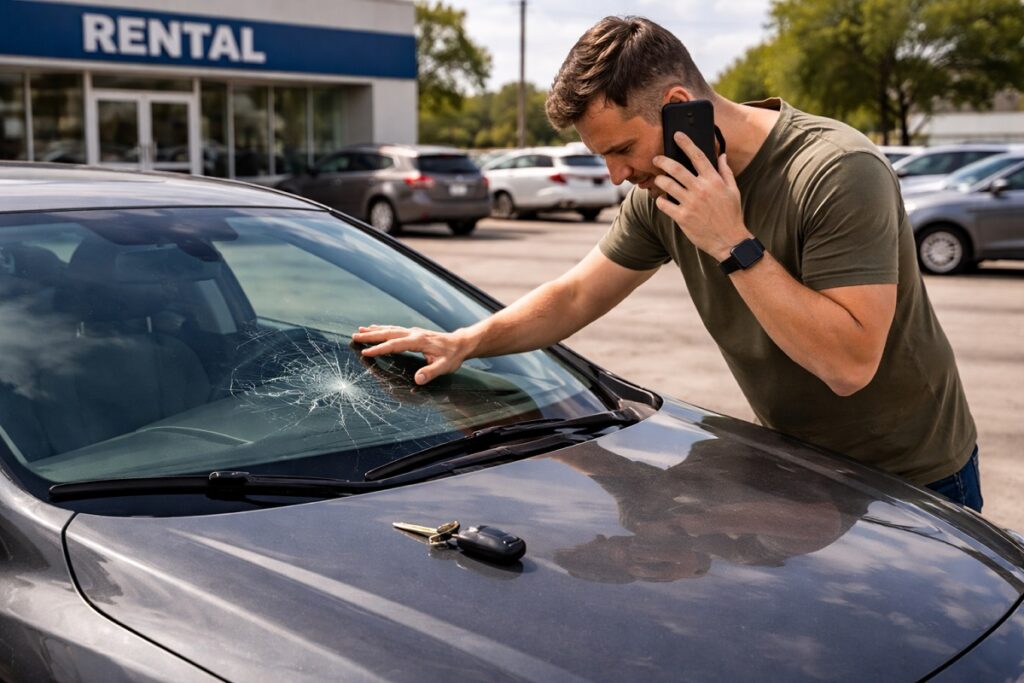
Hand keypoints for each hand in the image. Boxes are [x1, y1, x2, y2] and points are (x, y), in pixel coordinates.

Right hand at [351, 325, 468, 384]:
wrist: (461, 343)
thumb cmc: (452, 356)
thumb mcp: (444, 366)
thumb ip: (430, 372)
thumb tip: (417, 380)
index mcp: (418, 341)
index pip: (395, 345)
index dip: (380, 349)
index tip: (366, 352)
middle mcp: (414, 334)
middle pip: (389, 333)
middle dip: (371, 335)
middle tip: (355, 336)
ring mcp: (413, 332)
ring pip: (390, 329)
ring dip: (375, 330)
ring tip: (360, 331)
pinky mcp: (414, 333)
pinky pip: (394, 329)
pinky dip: (383, 329)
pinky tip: (376, 329)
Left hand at [652, 132, 750, 261]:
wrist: (729, 240)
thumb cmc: (731, 215)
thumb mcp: (733, 191)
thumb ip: (726, 172)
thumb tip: (722, 156)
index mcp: (714, 180)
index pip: (698, 156)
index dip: (686, 143)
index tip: (677, 135)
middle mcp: (701, 189)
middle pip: (676, 168)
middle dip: (663, 161)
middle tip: (656, 159)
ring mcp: (691, 203)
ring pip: (667, 185)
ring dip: (659, 180)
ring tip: (658, 180)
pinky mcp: (683, 217)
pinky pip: (664, 204)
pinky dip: (660, 201)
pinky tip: (661, 200)